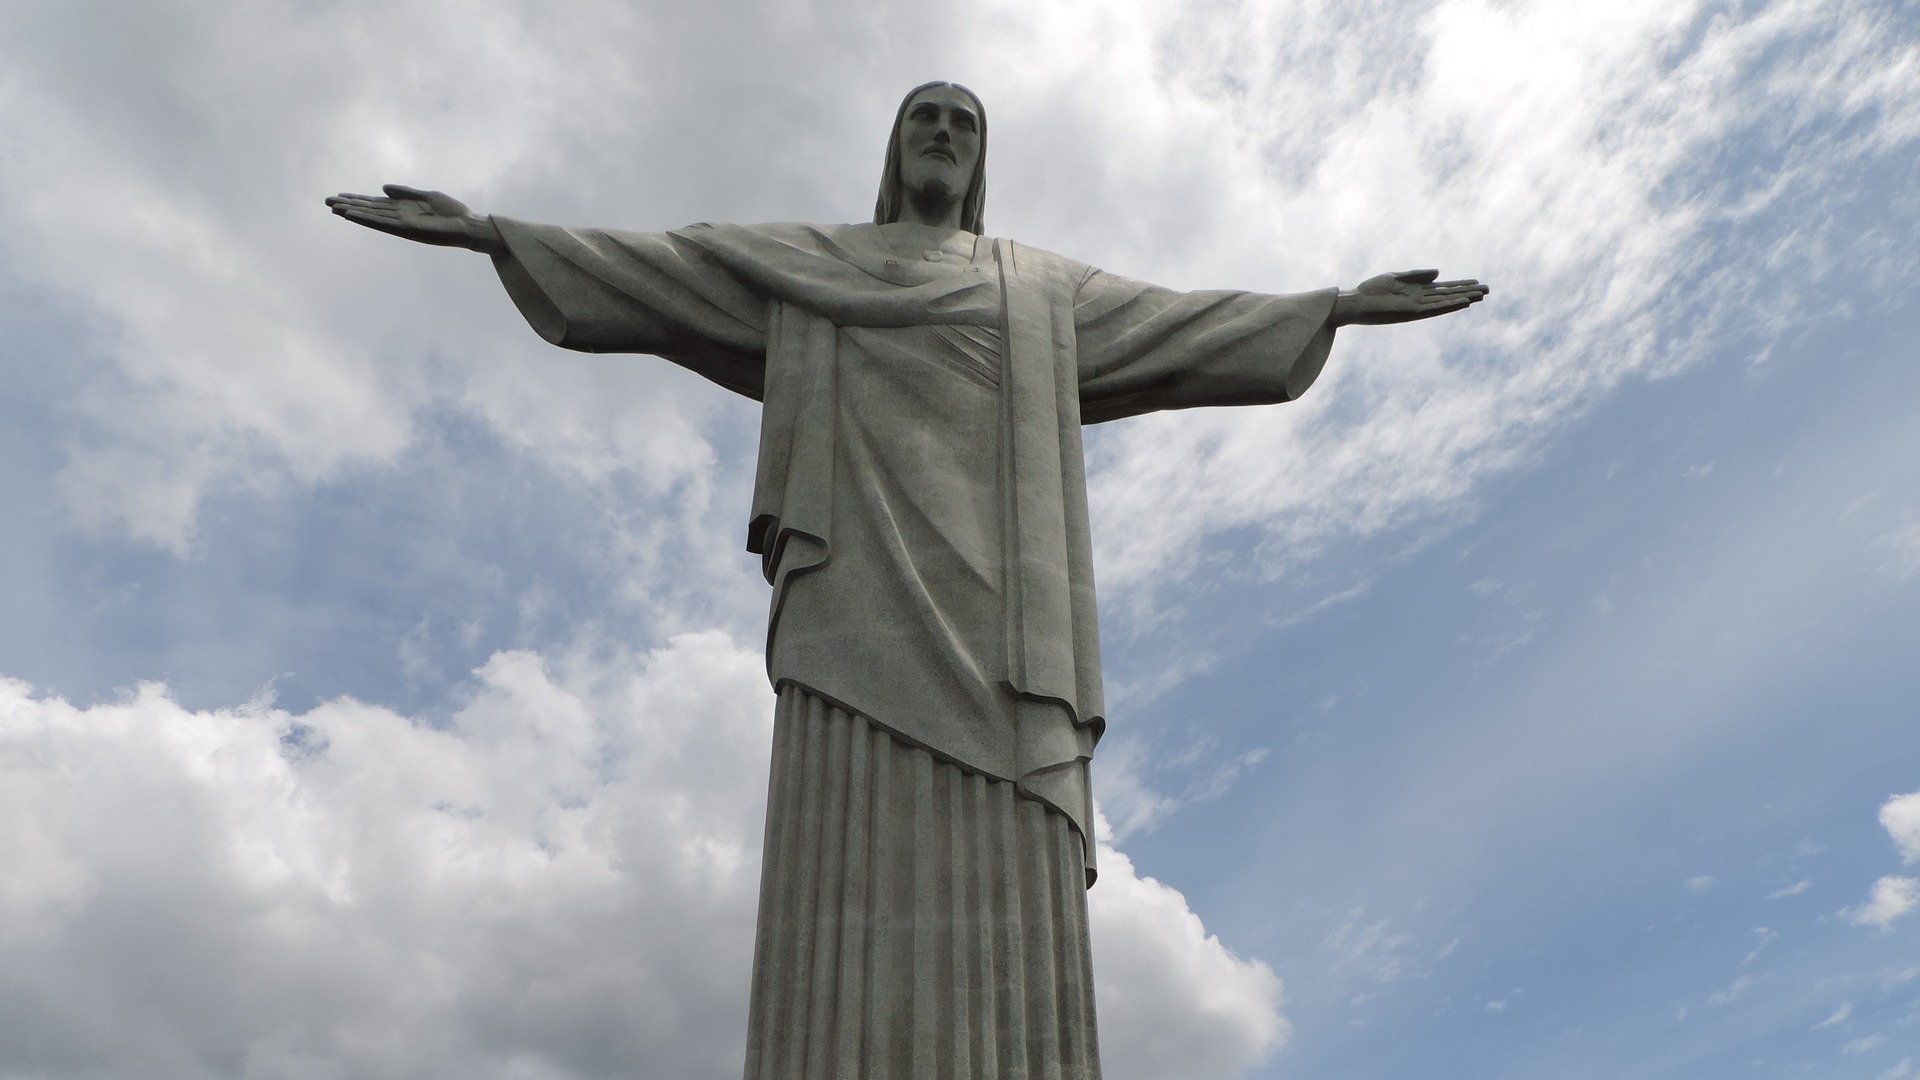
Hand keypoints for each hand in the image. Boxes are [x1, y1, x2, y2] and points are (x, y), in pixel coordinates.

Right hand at [325, 184, 503, 254]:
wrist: (469, 226)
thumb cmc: (453, 212)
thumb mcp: (427, 196)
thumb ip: (405, 192)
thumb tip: (383, 188)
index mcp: (404, 209)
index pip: (375, 204)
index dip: (357, 200)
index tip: (340, 196)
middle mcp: (400, 217)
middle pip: (369, 210)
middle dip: (348, 205)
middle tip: (326, 201)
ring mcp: (402, 224)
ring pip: (371, 217)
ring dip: (352, 213)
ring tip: (333, 208)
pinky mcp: (407, 230)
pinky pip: (383, 224)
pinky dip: (367, 219)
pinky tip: (353, 215)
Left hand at [1330, 269, 1487, 326]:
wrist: (1356, 302)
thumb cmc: (1372, 290)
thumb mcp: (1396, 277)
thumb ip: (1417, 275)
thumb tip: (1439, 273)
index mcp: (1417, 290)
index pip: (1443, 287)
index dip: (1460, 284)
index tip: (1477, 282)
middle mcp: (1420, 299)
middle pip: (1449, 295)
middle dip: (1468, 292)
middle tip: (1488, 290)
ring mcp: (1417, 307)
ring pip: (1445, 302)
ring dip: (1463, 299)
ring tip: (1480, 296)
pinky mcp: (1412, 313)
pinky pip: (1435, 309)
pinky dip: (1449, 305)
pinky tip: (1462, 302)